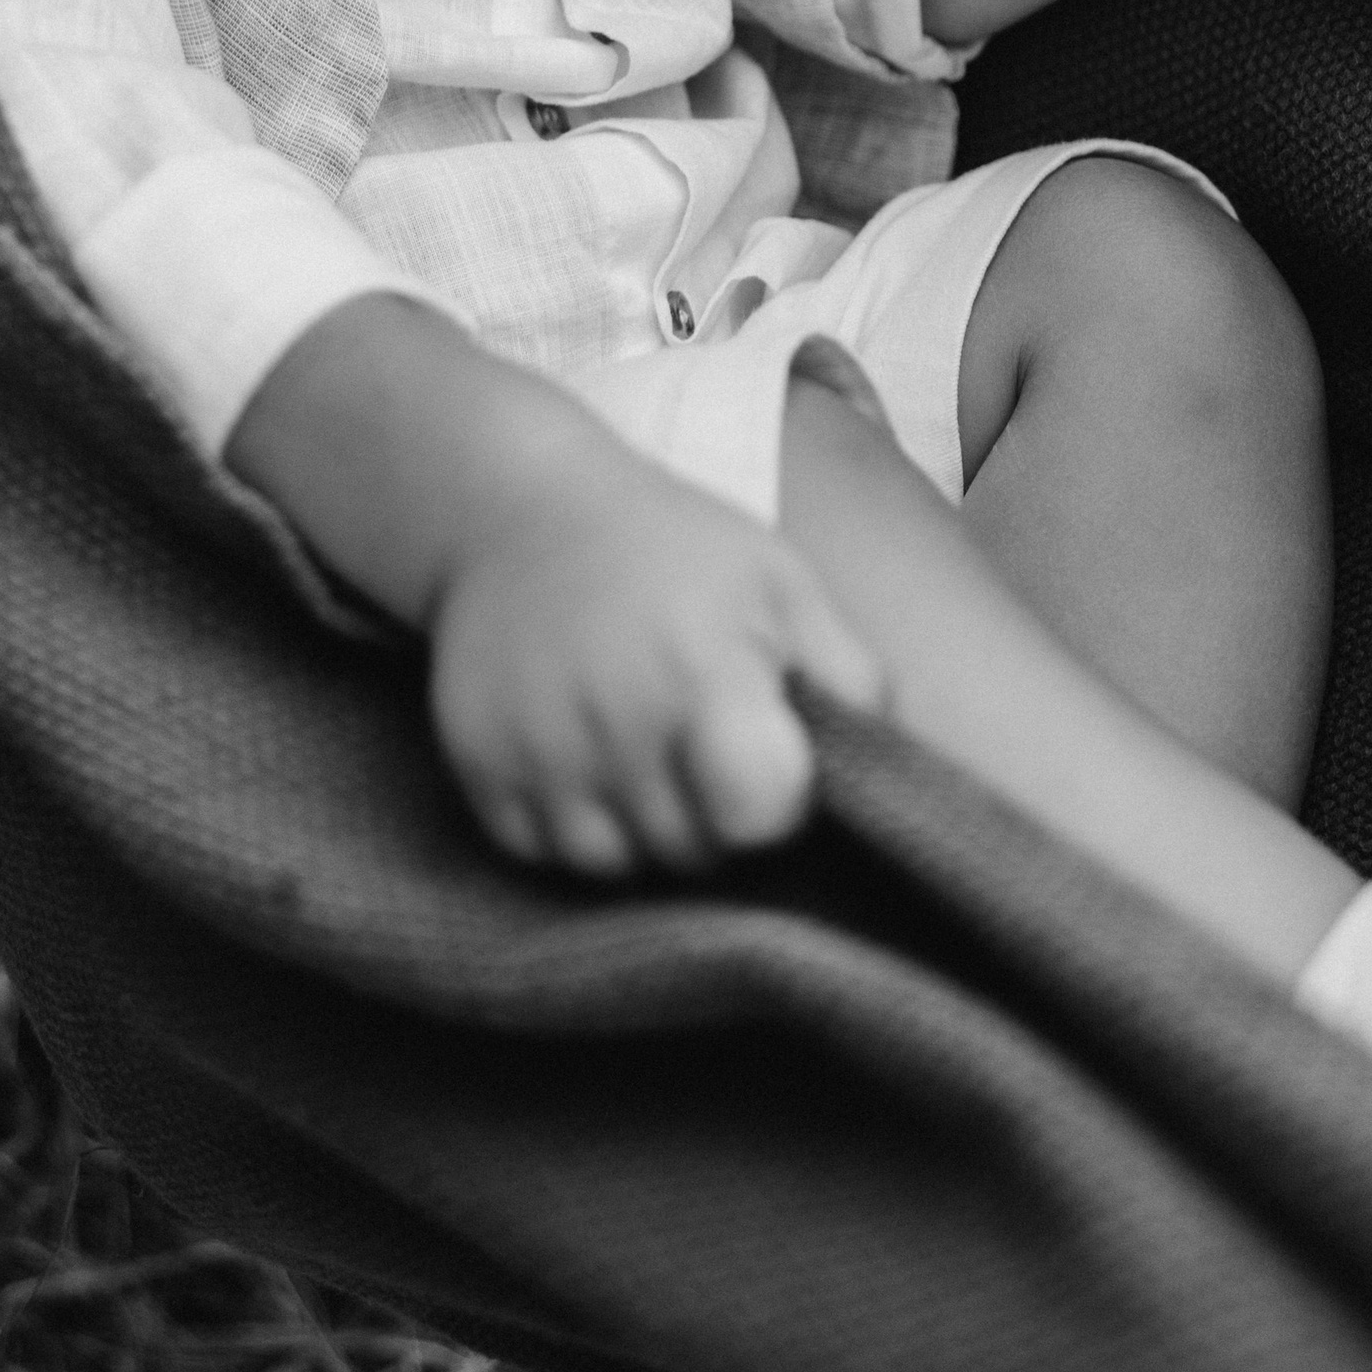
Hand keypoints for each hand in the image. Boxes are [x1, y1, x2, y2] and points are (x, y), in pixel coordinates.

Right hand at [425, 452, 880, 877]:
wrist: (519, 506)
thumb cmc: (675, 548)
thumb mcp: (781, 581)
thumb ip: (849, 676)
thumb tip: (895, 776)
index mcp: (703, 666)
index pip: (758, 811)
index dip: (775, 802)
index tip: (766, 759)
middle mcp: (613, 715)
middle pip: (689, 851)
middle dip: (709, 817)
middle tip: (697, 742)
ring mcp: (536, 744)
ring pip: (611, 865)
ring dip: (637, 828)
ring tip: (641, 749)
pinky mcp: (476, 762)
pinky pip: (538, 850)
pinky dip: (566, 822)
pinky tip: (581, 752)